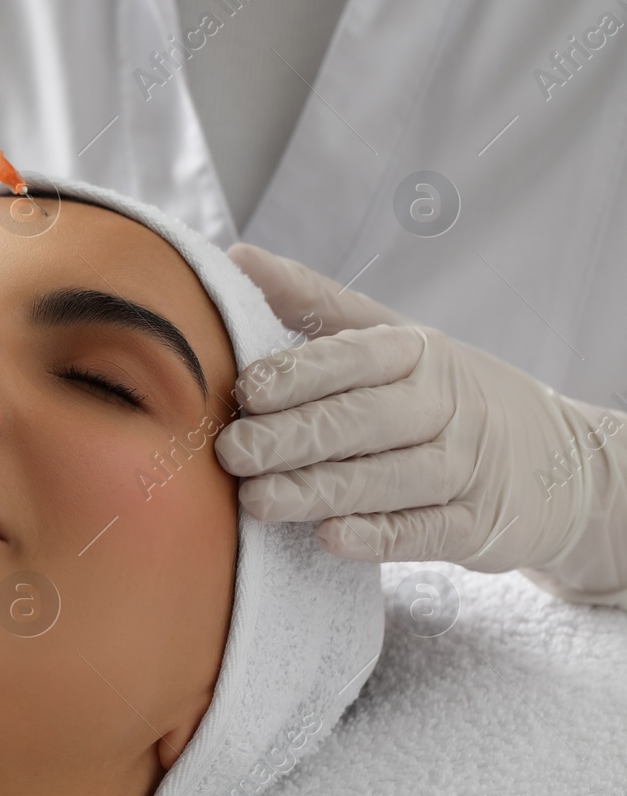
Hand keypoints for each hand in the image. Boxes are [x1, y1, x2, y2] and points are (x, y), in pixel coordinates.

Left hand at [215, 243, 626, 593]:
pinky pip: (424, 532)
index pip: (354, 356)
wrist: (562, 463)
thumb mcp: (394, 339)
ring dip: (319, 491)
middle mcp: (444, 405)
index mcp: (418, 352)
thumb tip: (237, 258)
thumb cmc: (445, 394)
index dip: (298, 373)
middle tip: (232, 451)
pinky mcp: (480, 527)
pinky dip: (378, 536)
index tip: (245, 390)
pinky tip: (330, 537)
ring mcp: (466, 467)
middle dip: (293, 436)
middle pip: (362, 420)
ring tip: (257, 500)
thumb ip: (315, 304)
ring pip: (386, 480)